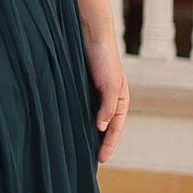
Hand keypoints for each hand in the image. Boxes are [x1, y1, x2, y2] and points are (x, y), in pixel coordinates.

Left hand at [88, 33, 129, 161]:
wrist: (91, 33)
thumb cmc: (105, 58)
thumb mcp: (111, 86)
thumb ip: (108, 108)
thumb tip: (102, 128)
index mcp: (121, 100)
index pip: (117, 128)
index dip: (109, 144)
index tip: (101, 159)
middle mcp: (110, 98)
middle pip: (106, 126)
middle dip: (100, 142)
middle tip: (90, 160)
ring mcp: (96, 92)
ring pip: (92, 117)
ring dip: (88, 131)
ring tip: (79, 147)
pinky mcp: (83, 85)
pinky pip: (81, 107)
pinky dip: (78, 118)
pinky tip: (70, 126)